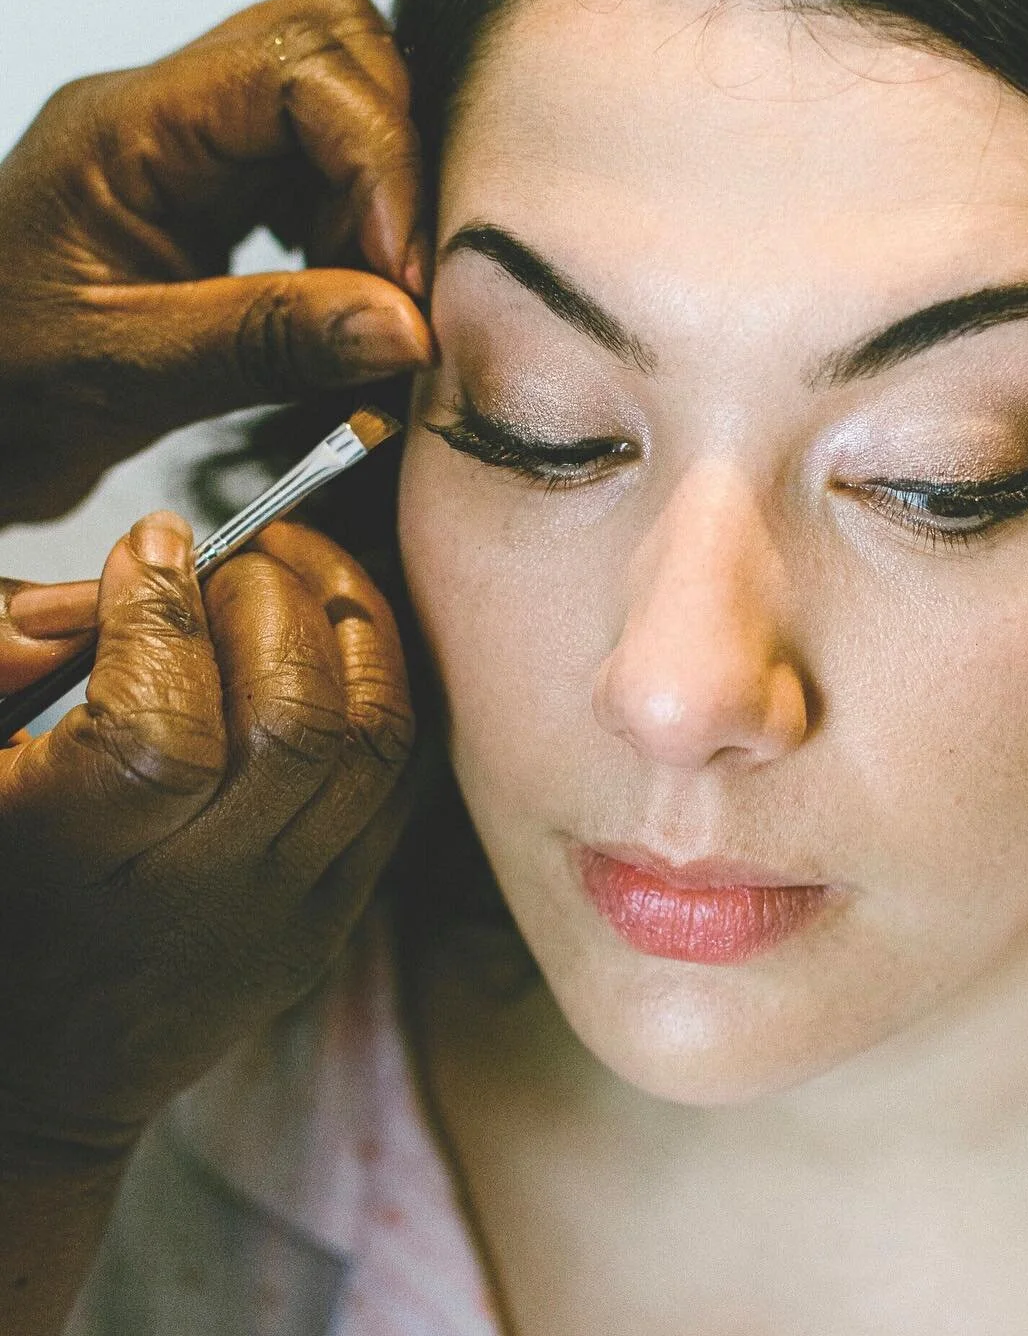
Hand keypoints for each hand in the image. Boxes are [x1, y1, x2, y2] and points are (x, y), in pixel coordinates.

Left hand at [0, 0, 432, 521]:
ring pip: (340, 103)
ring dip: (381, 197)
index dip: (378, 158)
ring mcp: (197, 150)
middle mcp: (167, 115)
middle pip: (332, 44)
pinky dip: (361, 229)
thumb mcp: (123, 374)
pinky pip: (324, 172)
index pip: (296, 69)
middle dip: (392, 152)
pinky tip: (346, 304)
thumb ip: (266, 342)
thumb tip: (407, 325)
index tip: (405, 270)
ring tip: (371, 303)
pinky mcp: (221, 197)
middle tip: (399, 274)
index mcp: (126, 127)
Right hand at [0, 511, 415, 1164]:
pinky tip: (342, 630)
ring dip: (353, 623)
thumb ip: (4, 663)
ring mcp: (278, 917)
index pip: (161, 728)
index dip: (166, 616)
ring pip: (371, 743)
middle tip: (235, 555)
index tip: (155, 543)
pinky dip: (387, 683)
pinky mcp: (328, 920)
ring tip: (302, 566)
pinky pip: (399, 780)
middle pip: (293, 726)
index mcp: (69, 868)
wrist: (32, 1074)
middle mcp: (191, 902)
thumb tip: (117, 575)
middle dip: (275, 603)